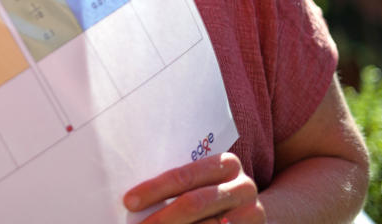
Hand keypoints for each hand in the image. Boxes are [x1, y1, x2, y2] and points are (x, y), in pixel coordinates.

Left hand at [123, 153, 264, 223]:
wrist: (251, 212)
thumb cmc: (213, 192)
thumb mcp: (204, 181)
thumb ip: (181, 183)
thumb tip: (133, 199)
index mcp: (226, 164)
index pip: (185, 176)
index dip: (155, 189)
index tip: (129, 201)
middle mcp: (243, 187)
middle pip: (193, 203)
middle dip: (161, 218)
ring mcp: (252, 214)